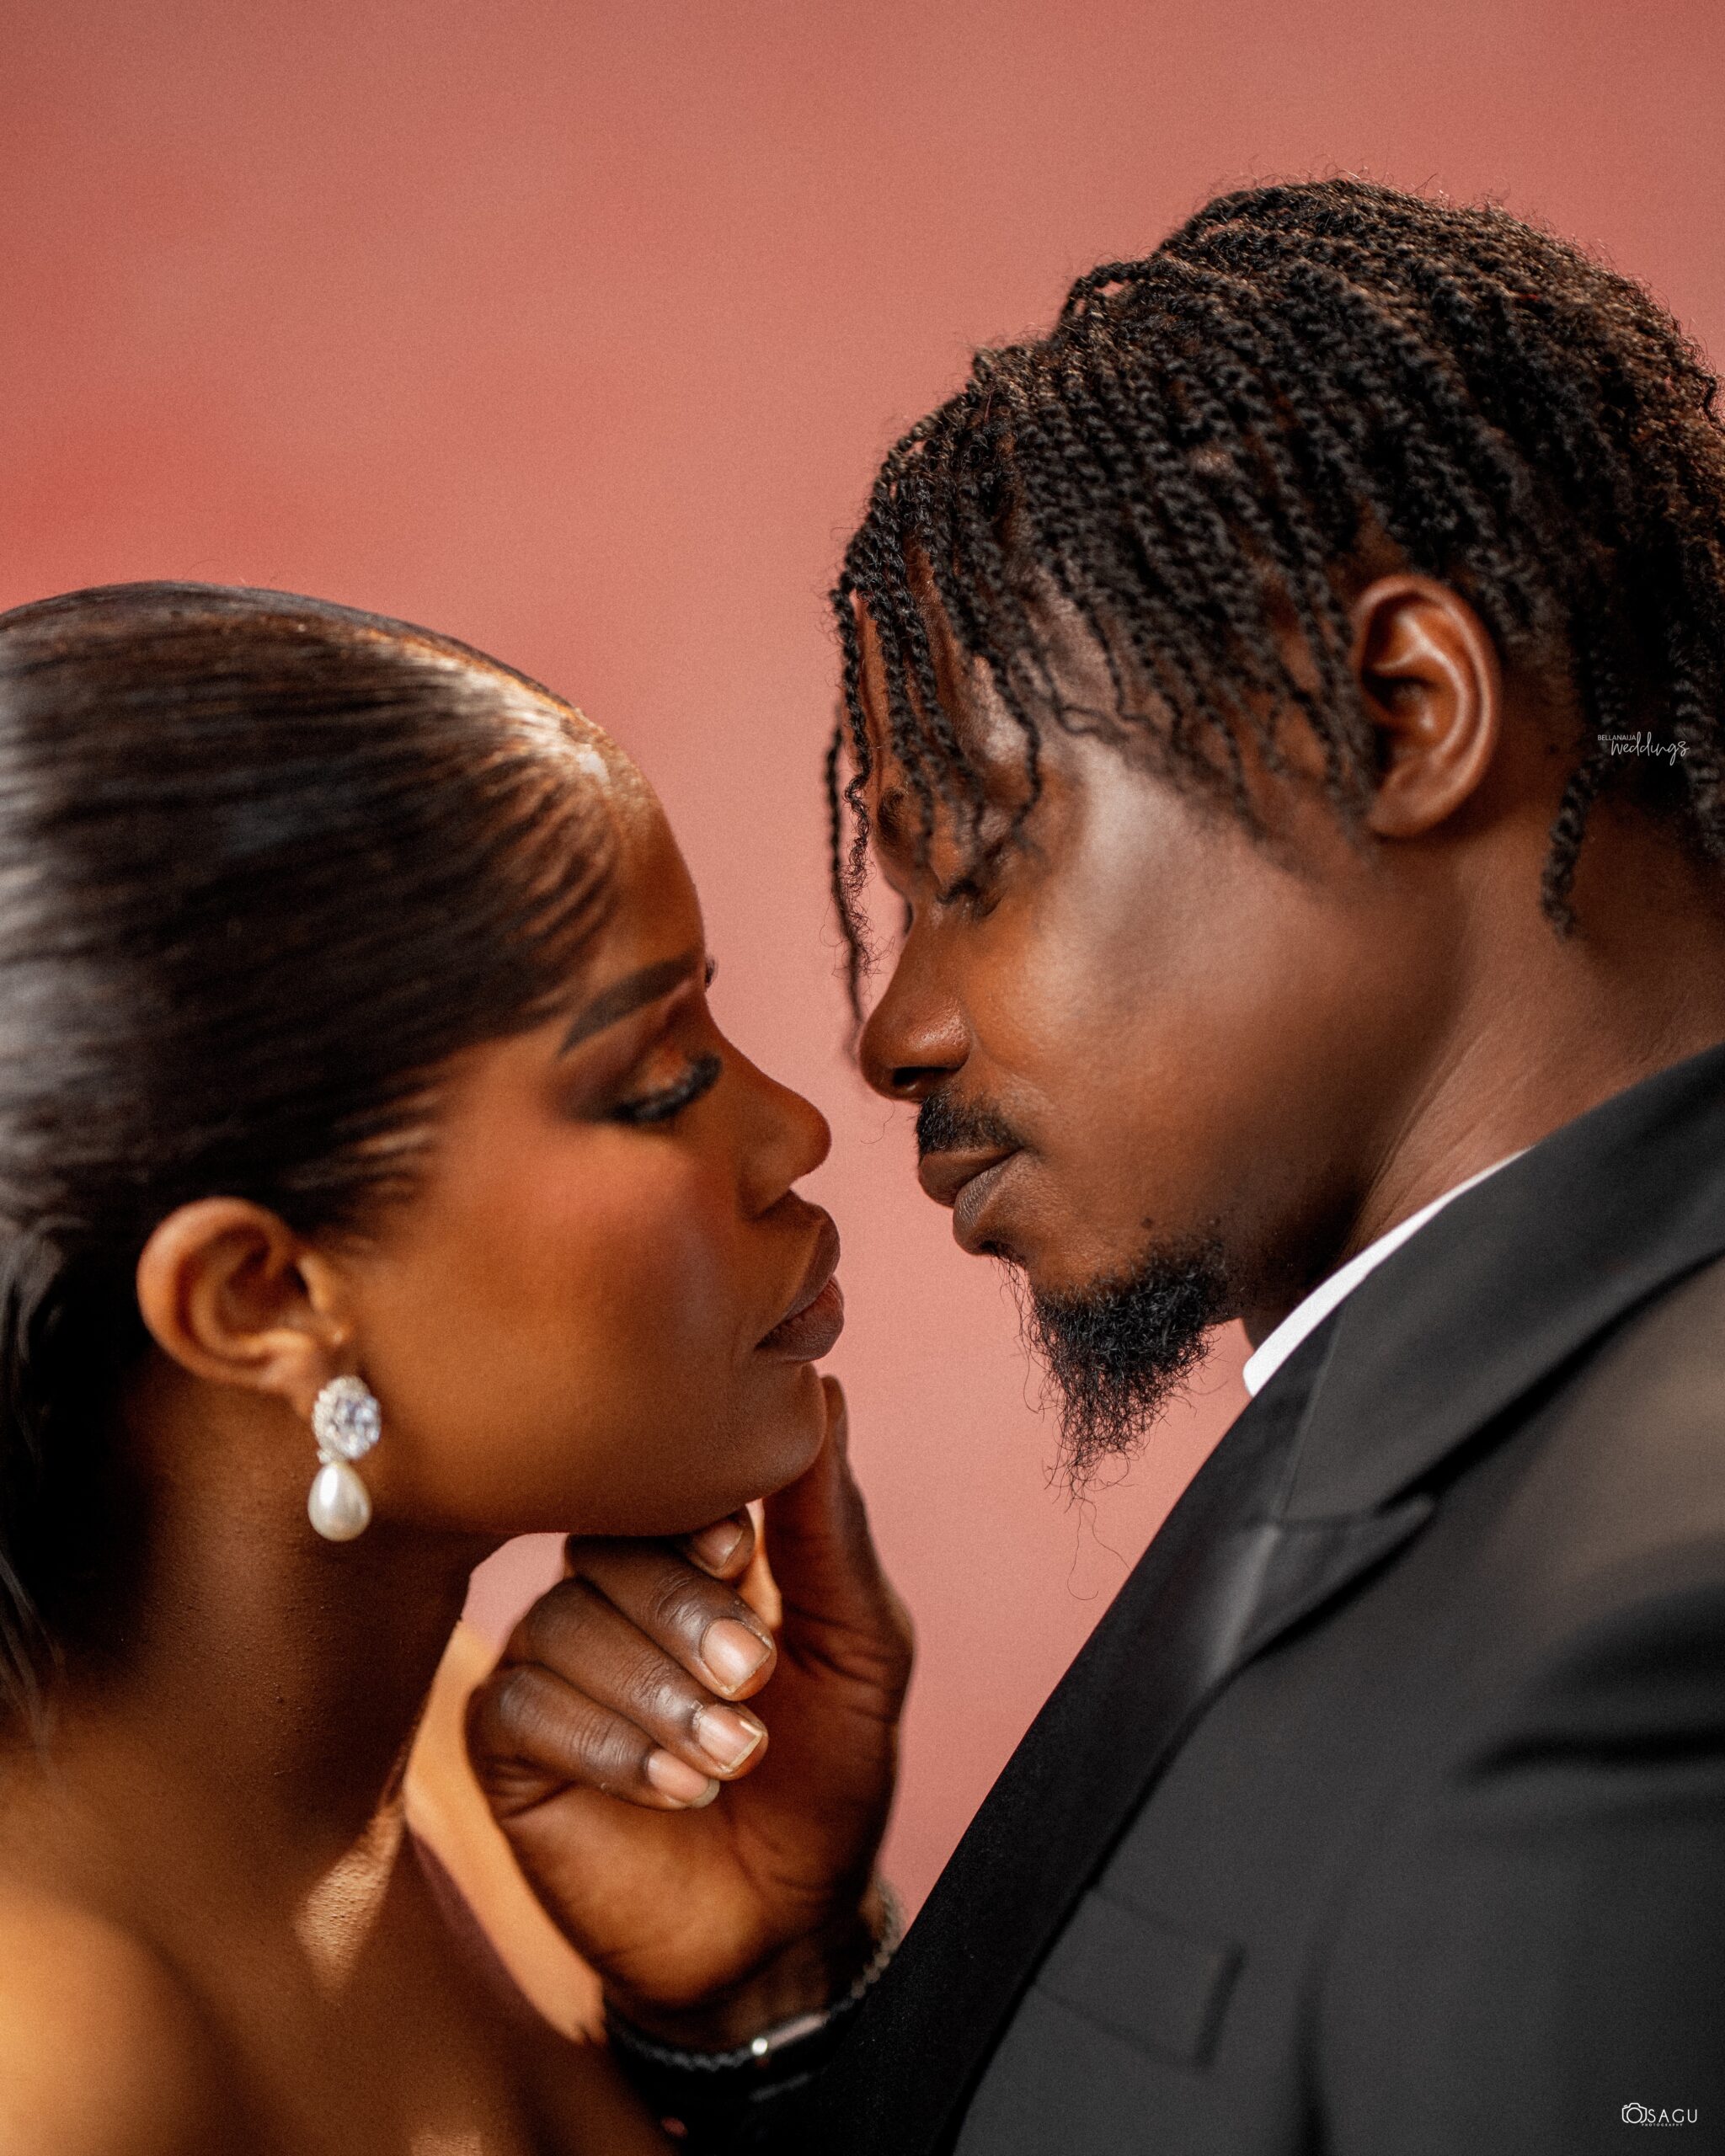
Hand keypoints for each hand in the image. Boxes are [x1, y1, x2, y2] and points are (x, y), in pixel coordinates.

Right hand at [466, 1377, 913, 2041]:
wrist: (785, 1926)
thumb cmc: (829, 1775)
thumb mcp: (856, 1644)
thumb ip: (828, 1527)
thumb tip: (825, 1392)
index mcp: (693, 1552)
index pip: (661, 1482)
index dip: (689, 1512)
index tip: (735, 1553)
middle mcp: (612, 1593)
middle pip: (604, 1545)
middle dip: (683, 1614)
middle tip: (752, 1680)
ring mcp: (554, 1663)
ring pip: (562, 1623)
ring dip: (656, 1694)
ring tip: (730, 1757)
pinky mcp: (508, 1744)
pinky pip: (523, 1703)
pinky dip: (607, 1744)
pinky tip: (673, 1788)